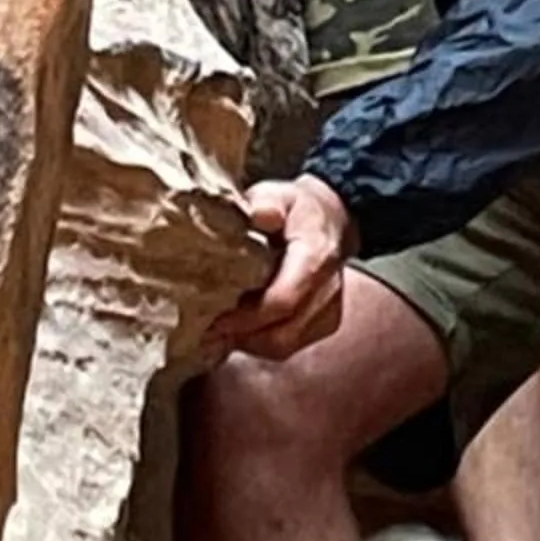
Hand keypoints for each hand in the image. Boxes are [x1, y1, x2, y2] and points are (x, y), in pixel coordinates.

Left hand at [205, 175, 352, 359]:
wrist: (333, 219)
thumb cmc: (299, 209)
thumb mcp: (280, 194)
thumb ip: (266, 203)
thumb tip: (255, 215)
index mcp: (316, 257)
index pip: (282, 301)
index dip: (245, 316)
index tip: (213, 317)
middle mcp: (328, 290)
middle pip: (282, 333)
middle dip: (241, 335)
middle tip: (207, 330)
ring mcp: (329, 310)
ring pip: (283, 345)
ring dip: (248, 342)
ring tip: (219, 331)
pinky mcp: (325, 323)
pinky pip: (289, 345)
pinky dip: (261, 342)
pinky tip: (240, 329)